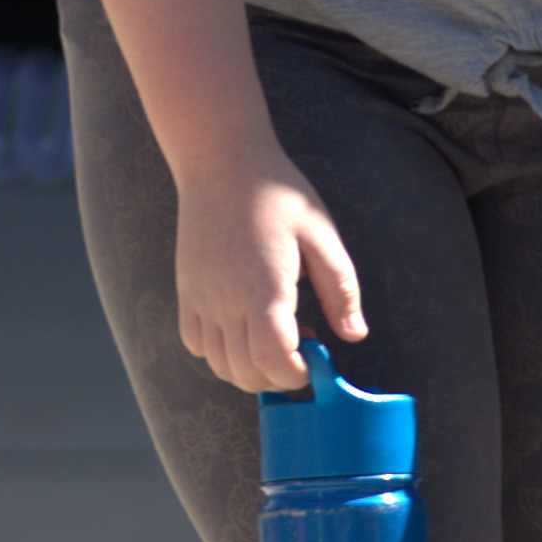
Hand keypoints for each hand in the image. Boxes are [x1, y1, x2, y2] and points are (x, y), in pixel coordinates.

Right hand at [175, 166, 364, 393]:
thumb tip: (355, 334)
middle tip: (301, 350)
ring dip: (249, 369)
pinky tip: (243, 328)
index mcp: (265, 288)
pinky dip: (219, 352)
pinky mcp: (187, 291)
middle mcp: (226, 300)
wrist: (222, 164)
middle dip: (278, 377)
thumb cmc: (278, 196)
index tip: (314, 358)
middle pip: (245, 372)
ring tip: (275, 337)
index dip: (296, 373)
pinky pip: (194, 342)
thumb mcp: (322, 236)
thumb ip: (341, 290)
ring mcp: (201, 298)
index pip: (272, 359)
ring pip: (218, 364)